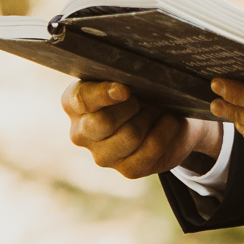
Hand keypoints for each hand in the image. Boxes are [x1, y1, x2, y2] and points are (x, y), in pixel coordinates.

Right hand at [62, 81, 221, 178]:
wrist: (169, 111)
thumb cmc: (141, 87)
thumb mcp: (127, 75)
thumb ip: (119, 74)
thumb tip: (125, 84)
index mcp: (74, 103)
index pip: (81, 100)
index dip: (104, 94)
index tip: (125, 89)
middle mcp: (81, 133)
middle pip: (103, 122)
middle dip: (132, 105)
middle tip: (144, 97)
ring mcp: (102, 156)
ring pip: (130, 135)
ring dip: (150, 117)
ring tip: (156, 109)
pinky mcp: (127, 170)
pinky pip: (151, 148)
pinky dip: (166, 131)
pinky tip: (170, 121)